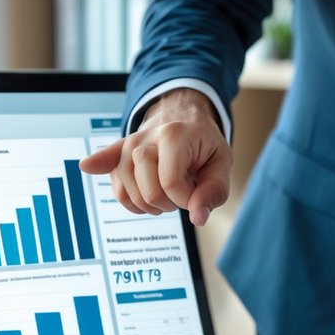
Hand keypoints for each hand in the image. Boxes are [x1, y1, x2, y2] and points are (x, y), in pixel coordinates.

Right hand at [79, 88, 230, 226]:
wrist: (182, 117)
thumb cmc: (202, 143)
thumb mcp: (221, 162)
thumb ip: (214, 191)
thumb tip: (198, 217)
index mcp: (173, 136)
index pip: (171, 184)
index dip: (185, 199)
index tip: (195, 192)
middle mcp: (143, 140)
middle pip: (149, 192)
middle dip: (168, 203)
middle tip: (181, 192)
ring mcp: (127, 149)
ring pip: (128, 194)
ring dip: (149, 205)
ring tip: (164, 191)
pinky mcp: (117, 158)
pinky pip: (113, 183)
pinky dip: (123, 197)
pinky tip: (126, 187)